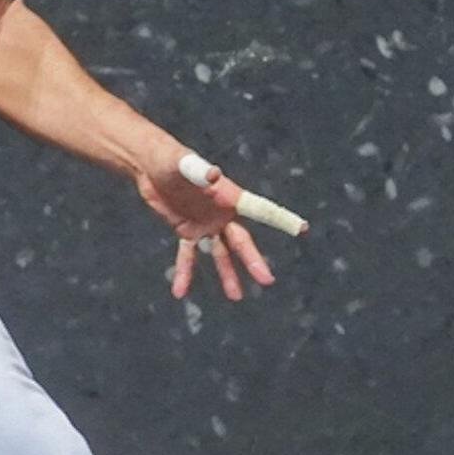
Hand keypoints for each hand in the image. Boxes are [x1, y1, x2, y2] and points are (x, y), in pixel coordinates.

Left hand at [136, 148, 300, 302]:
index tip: (303, 229)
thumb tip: (213, 174)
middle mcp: (222, 213)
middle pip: (241, 241)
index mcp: (229, 195)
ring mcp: (206, 224)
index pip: (260, 210)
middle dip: (253, 261)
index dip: (282, 219)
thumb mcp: (182, 163)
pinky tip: (180, 291)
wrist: (150, 164)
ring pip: (220, 254)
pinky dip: (185, 273)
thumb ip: (198, 169)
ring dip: (227, 275)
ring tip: (236, 297)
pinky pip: (187, 256)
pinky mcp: (187, 230)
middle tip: (267, 280)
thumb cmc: (170, 158)